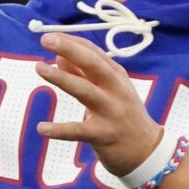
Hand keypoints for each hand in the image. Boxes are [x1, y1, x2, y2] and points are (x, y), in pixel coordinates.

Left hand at [34, 33, 162, 176]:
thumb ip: (84, 75)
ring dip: (62, 77)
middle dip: (70, 49)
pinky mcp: (104, 135)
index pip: (93, 53)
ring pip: (85, 90)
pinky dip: (59, 130)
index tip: (51, 36)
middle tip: (46, 40)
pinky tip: (41, 128)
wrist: (148, 152)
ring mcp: (111, 112)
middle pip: (93, 64)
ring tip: (40, 68)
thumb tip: (59, 57)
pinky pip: (78, 131)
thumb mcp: (109, 91)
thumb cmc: (124, 117)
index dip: (71, 42)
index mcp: (117, 77)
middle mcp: (116, 90)